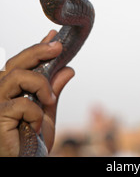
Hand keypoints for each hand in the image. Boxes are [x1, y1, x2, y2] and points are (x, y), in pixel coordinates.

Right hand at [0, 30, 73, 156]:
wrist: (24, 164)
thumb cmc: (30, 143)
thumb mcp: (47, 112)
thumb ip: (53, 90)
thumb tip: (68, 69)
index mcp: (10, 88)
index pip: (22, 62)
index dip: (37, 47)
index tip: (53, 37)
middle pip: (17, 62)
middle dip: (38, 51)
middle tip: (57, 47)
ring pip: (18, 76)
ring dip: (40, 84)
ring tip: (49, 99)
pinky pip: (21, 104)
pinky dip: (35, 113)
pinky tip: (36, 125)